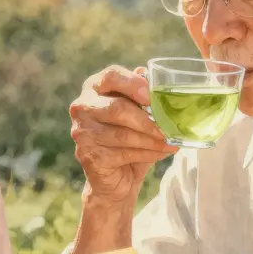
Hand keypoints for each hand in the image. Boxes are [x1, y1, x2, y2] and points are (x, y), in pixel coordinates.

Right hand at [69, 65, 177, 206]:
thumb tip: (148, 75)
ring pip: (123, 134)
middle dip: (148, 120)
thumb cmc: (128, 137)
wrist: (115, 178)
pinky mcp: (89, 156)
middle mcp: (82, 107)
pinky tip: (161, 152)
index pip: (111, 76)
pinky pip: (123, 153)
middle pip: (117, 108)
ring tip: (171, 141)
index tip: (152, 97)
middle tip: (170, 126)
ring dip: (152, 140)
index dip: (133, 84)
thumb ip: (141, 95)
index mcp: (94, 88)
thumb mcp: (138, 112)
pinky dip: (148, 153)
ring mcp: (82, 133)